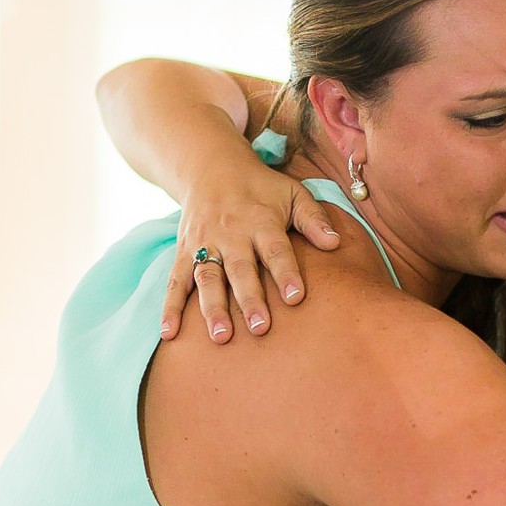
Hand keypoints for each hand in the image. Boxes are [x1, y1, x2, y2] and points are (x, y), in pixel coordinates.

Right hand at [165, 161, 341, 343]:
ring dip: (212, 309)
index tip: (296, 298)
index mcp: (261, 221)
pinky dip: (170, 307)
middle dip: (250, 299)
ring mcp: (204, 244)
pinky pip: (175, 281)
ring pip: (207, 279)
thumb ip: (314, 219)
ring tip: (220, 338)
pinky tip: (169, 334)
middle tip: (260, 328)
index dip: (286, 272)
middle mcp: (231, 234)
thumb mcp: (293, 193)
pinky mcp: (184, 251)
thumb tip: (335, 244)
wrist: (210, 167)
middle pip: (240, 269)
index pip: (276, 250)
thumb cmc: (262, 188)